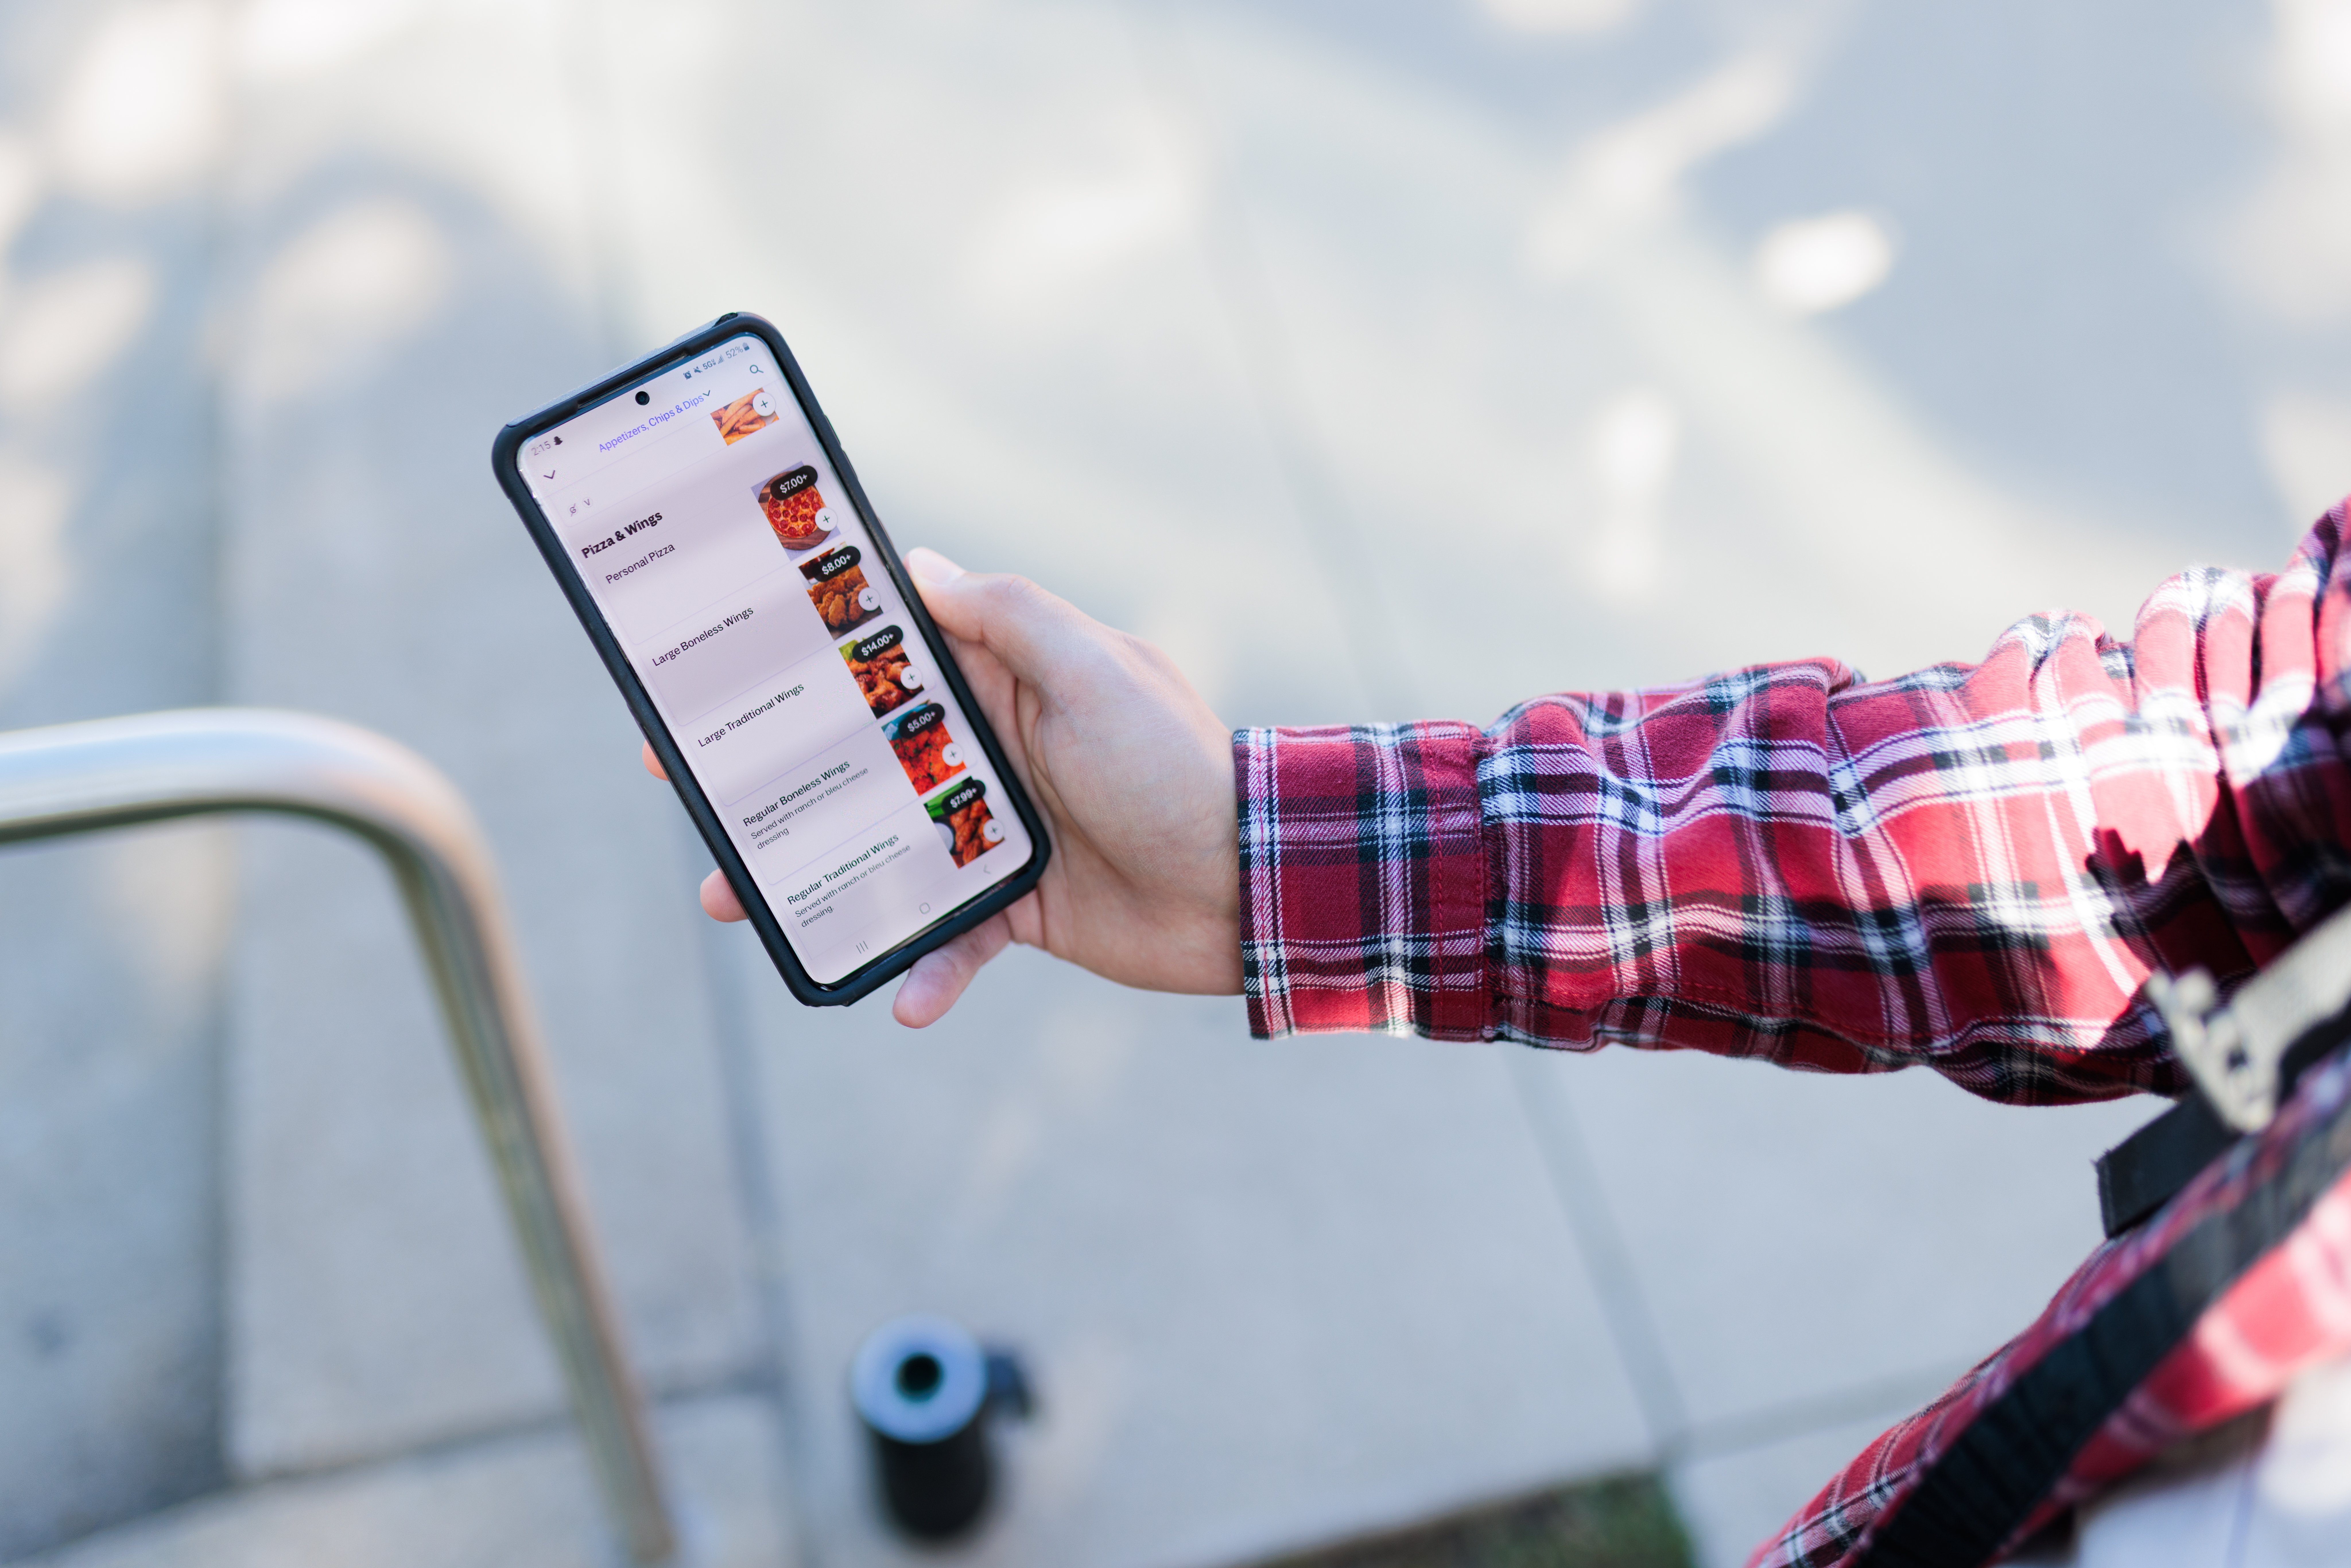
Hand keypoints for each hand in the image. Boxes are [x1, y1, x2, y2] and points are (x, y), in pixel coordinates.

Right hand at [640, 547, 1242, 1025]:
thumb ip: (1008, 617)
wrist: (1252, 881)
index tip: (723, 660)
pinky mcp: (1018, 906)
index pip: (884, 656)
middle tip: (686, 789)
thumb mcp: (1097, 669)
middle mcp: (988, 750)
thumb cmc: (1175, 764)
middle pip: (856, 759)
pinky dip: (925, 971)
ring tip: (735, 903)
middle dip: (772, 777)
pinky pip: (950, 939)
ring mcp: (997, 831)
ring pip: (877, 853)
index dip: (805, 656)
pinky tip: (903, 999)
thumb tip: (921, 563)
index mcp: (1002, 679)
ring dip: (808, 880)